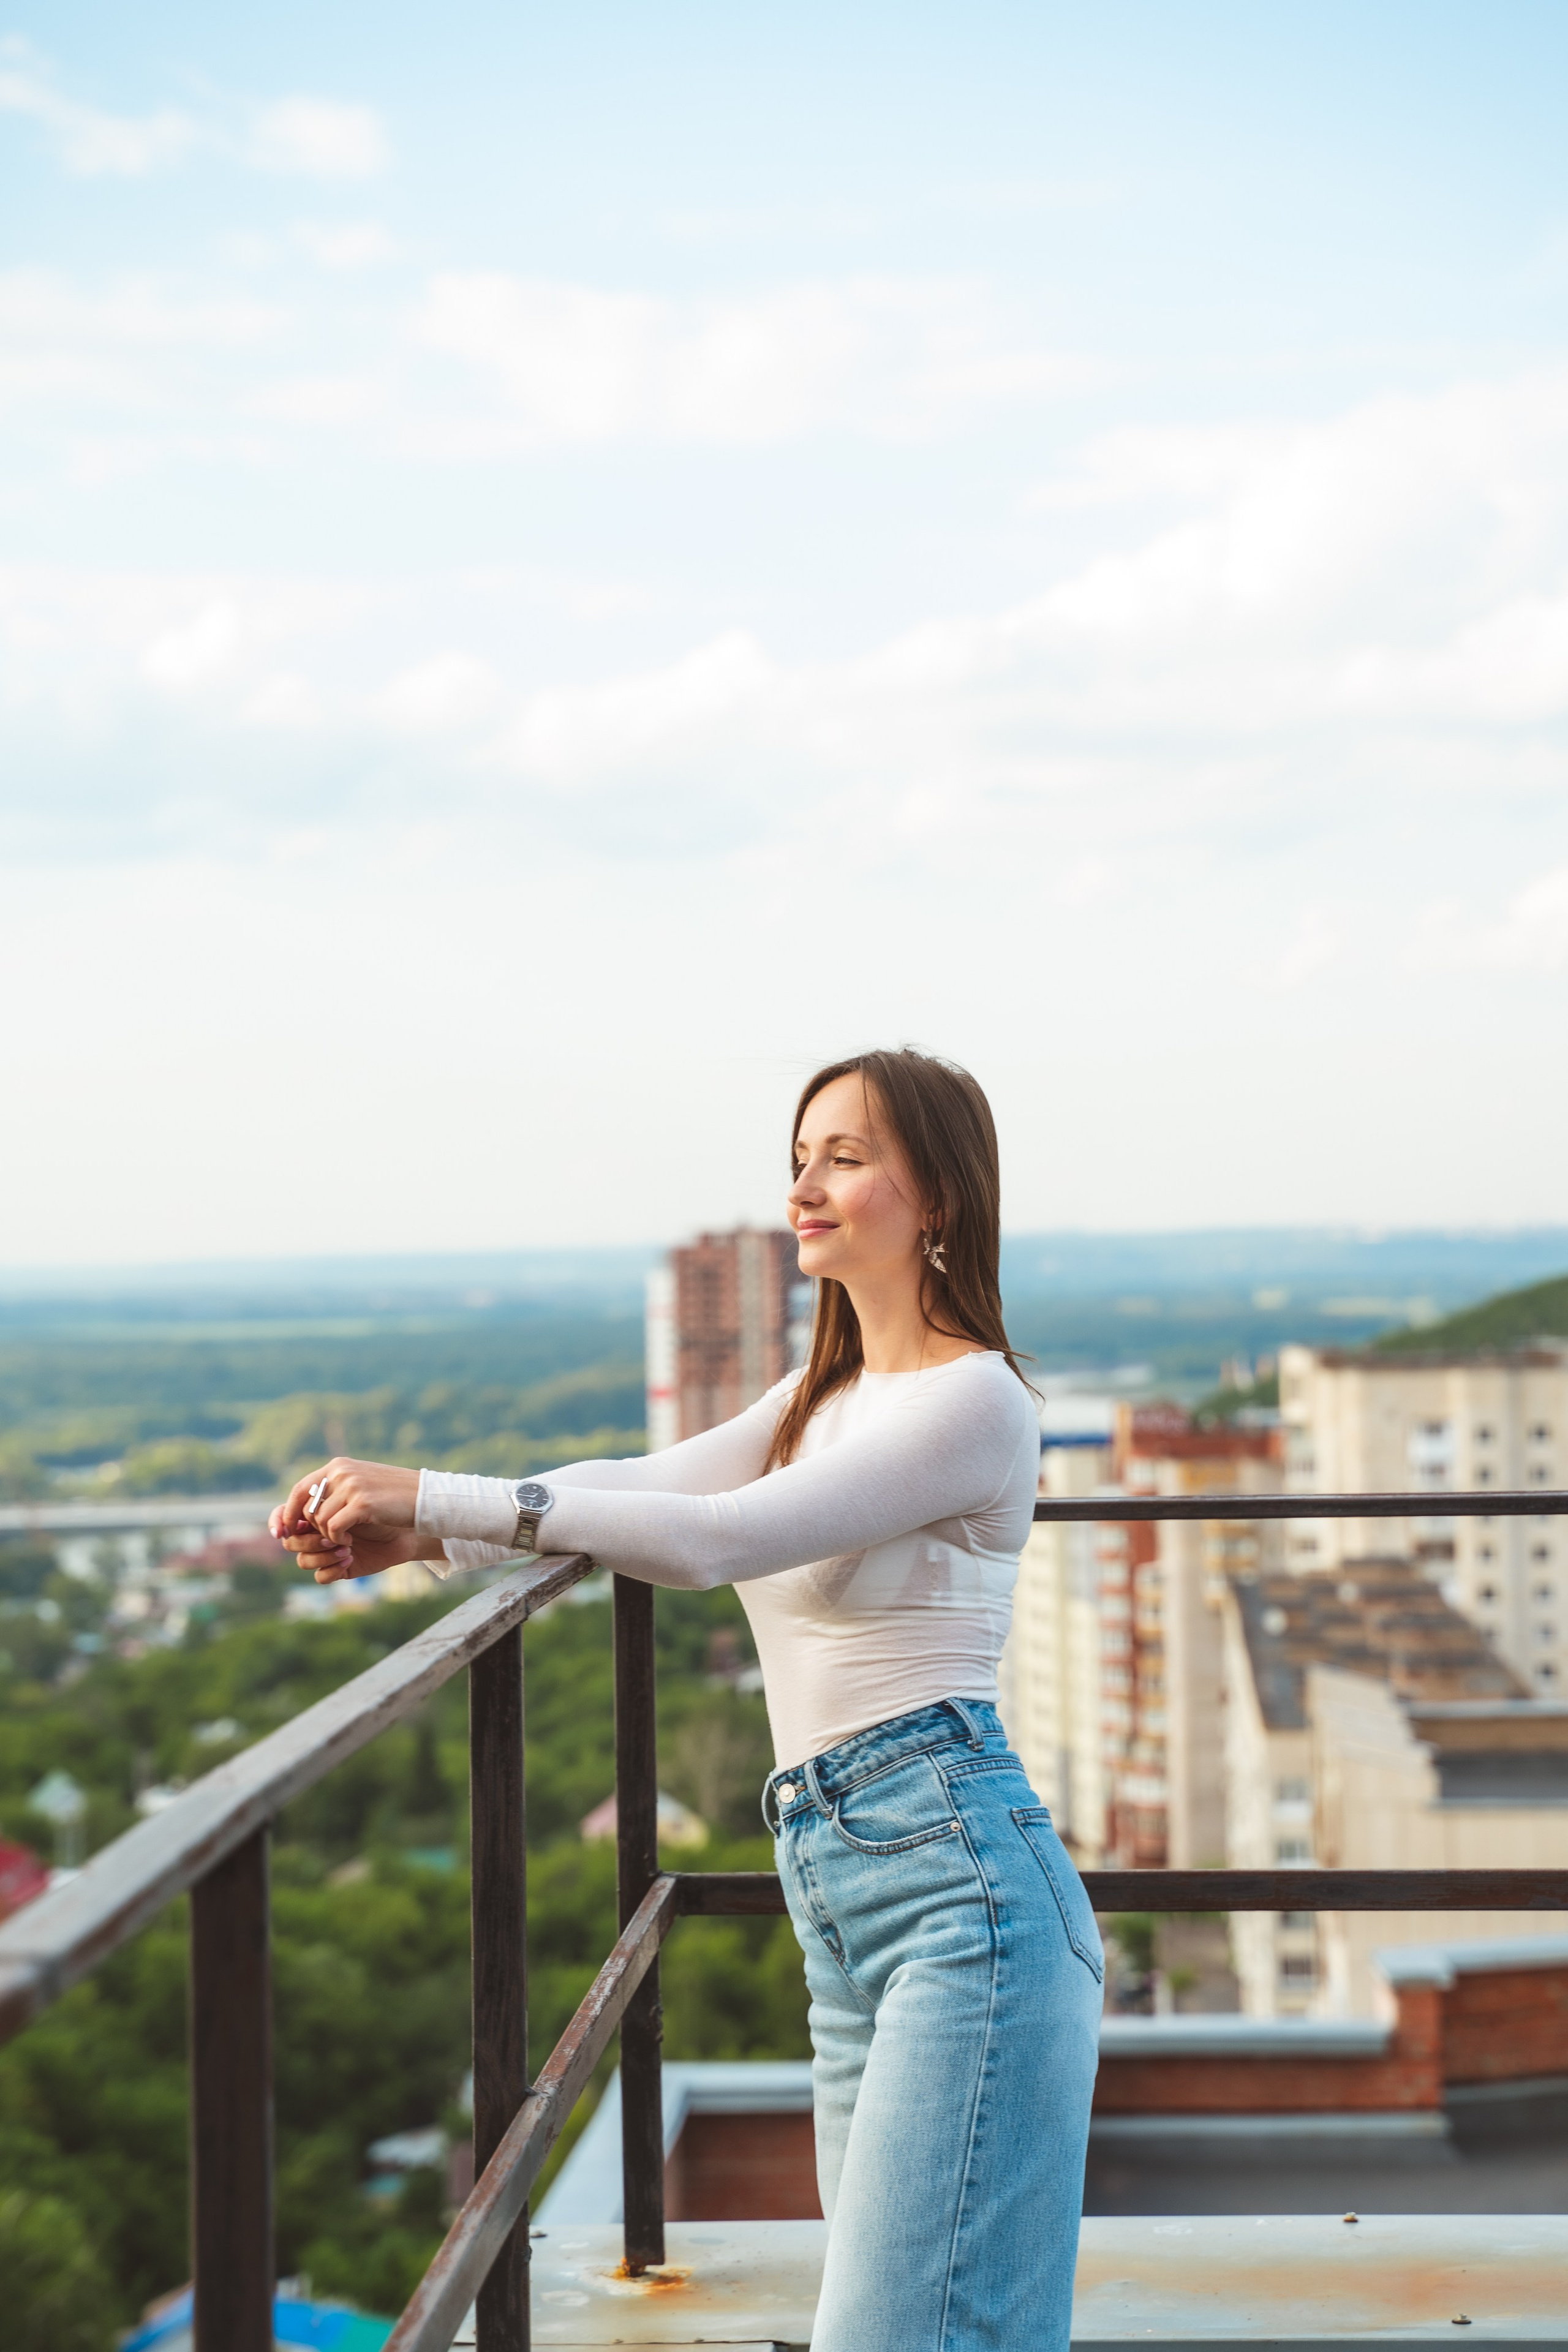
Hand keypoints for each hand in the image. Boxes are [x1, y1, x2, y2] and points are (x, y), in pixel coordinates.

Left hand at [270, 1457, 428, 1584]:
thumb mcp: (362, 1488)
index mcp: (339, 1466)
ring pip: (318, 1521)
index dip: (287, 1513)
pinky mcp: (362, 1503)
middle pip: (306, 1508)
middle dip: (312, 1531)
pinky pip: (333, 1528)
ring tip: (346, 1541)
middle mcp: (341, 1472)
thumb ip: (337, 1493)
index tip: (281, 1532)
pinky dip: (338, 1540)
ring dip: (329, 1537)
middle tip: (330, 1542)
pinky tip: (351, 1543)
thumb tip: (308, 1511)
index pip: (299, 1489)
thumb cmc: (395, 1499)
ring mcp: (352, 1485)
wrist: (427, 1501)